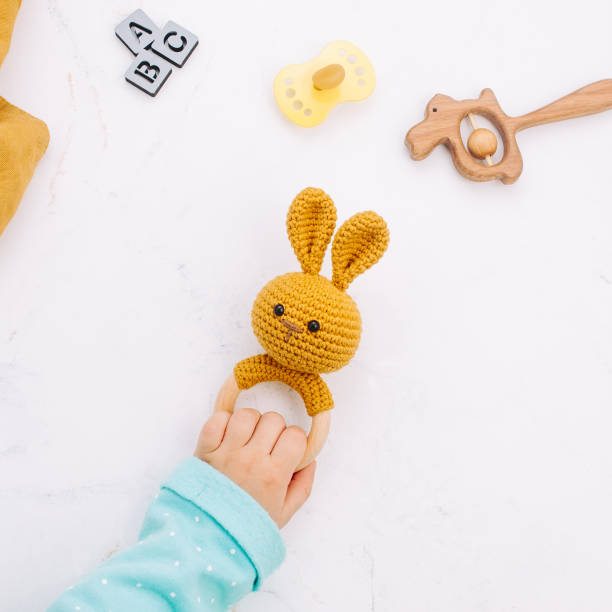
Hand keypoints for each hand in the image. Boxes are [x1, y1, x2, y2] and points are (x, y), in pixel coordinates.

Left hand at [194, 408, 315, 527]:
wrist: (208, 537)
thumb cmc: (246, 525)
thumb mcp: (283, 513)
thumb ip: (303, 486)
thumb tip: (310, 460)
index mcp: (274, 475)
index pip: (295, 435)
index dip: (294, 440)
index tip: (287, 450)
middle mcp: (251, 460)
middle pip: (273, 419)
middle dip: (274, 430)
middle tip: (266, 446)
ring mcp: (226, 452)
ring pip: (246, 415)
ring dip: (249, 423)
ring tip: (246, 439)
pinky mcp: (205, 449)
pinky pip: (218, 419)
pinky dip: (223, 422)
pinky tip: (226, 437)